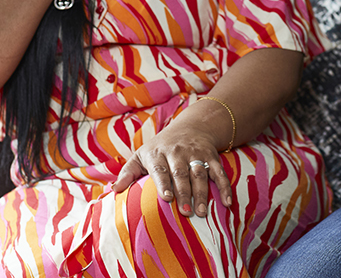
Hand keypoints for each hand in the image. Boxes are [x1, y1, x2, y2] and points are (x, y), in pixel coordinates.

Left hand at [111, 120, 232, 216]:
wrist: (190, 127)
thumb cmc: (160, 147)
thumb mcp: (141, 155)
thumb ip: (128, 172)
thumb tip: (114, 190)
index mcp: (158, 153)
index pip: (161, 169)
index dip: (164, 183)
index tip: (167, 198)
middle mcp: (177, 152)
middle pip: (181, 174)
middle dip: (184, 193)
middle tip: (186, 212)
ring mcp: (196, 154)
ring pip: (200, 173)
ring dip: (202, 193)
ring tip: (202, 212)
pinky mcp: (211, 156)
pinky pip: (219, 172)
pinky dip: (224, 187)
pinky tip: (226, 203)